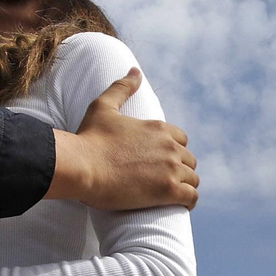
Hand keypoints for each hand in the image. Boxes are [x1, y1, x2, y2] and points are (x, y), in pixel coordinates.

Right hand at [47, 69, 199, 210]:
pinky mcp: (168, 190)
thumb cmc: (89, 138)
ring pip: (193, 178)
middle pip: (189, 160)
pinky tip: (180, 205)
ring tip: (172, 194)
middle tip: (164, 180)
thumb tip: (135, 71)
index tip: (162, 160)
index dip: (173, 150)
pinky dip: (189, 201)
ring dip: (185, 185)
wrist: (82, 166)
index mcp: (158, 128)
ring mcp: (170, 168)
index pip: (181, 139)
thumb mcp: (103, 106)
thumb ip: (122, 88)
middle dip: (180, 169)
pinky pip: (192, 197)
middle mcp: (169, 146)